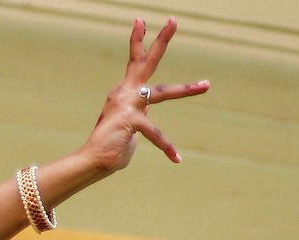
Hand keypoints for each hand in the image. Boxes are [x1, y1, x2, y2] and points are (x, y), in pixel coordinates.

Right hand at [82, 17, 208, 171]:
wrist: (92, 160)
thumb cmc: (110, 150)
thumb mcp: (129, 132)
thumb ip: (140, 122)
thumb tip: (146, 124)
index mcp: (125, 92)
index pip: (134, 62)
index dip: (138, 41)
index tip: (140, 21)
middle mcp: (126, 92)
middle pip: (146, 61)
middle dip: (162, 40)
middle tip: (174, 19)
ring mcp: (129, 104)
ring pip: (163, 92)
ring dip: (186, 89)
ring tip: (206, 85)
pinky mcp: (131, 120)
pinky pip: (156, 133)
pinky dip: (166, 147)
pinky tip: (176, 159)